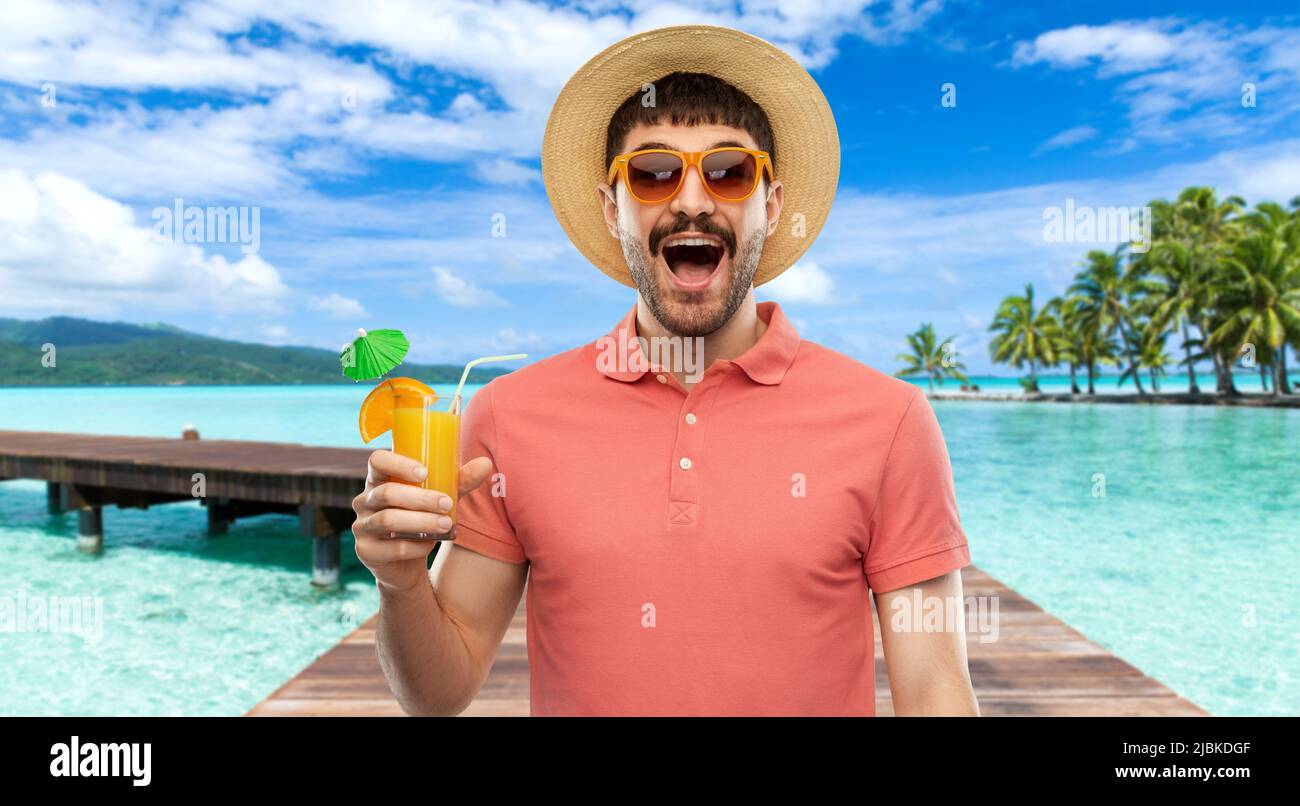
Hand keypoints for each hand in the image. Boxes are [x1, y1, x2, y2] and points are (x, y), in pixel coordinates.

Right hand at [352, 450, 493, 591]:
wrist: (407, 565)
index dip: (397, 463)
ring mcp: (361, 526)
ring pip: (388, 520)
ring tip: (446, 525)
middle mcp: (365, 500)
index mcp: (379, 480)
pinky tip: (430, 544)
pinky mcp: (365, 551)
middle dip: (420, 498)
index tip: (425, 472)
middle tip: (447, 503)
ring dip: (421, 521)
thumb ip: (460, 482)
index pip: (377, 461)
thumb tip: (486, 463)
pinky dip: (416, 546)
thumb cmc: (422, 521)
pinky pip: (392, 547)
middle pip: (387, 493)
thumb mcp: (441, 499)